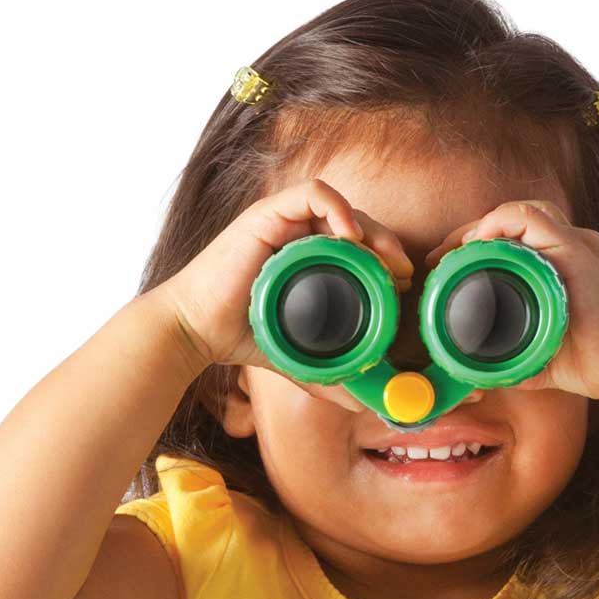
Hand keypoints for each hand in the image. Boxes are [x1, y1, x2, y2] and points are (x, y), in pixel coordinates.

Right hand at [154, 180, 414, 392]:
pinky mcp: (266, 214)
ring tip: (385, 258)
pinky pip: (311, 193)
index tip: (401, 286)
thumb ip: (328, 378)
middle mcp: (295, 233)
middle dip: (386, 244)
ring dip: (369, 227)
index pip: (357, 244)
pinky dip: (337, 207)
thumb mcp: (294, 358)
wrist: (195, 331)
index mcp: (306, 258)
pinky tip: (351, 235)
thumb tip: (363, 405)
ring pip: (339, 206)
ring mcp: (282, 220)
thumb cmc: (238, 336)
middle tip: (403, 273)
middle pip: (355, 223)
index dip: (385, 259)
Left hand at [423, 201, 598, 407]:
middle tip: (440, 262)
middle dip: (471, 236)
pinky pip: (531, 218)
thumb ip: (515, 361)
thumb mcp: (545, 358)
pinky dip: (499, 224)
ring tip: (452, 255)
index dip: (478, 248)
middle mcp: (575, 246)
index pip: (517, 238)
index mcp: (569, 264)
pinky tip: (477, 245)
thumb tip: (478, 378)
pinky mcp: (579, 251)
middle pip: (513, 222)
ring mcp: (579, 244)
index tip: (448, 270)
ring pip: (520, 213)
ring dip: (480, 230)